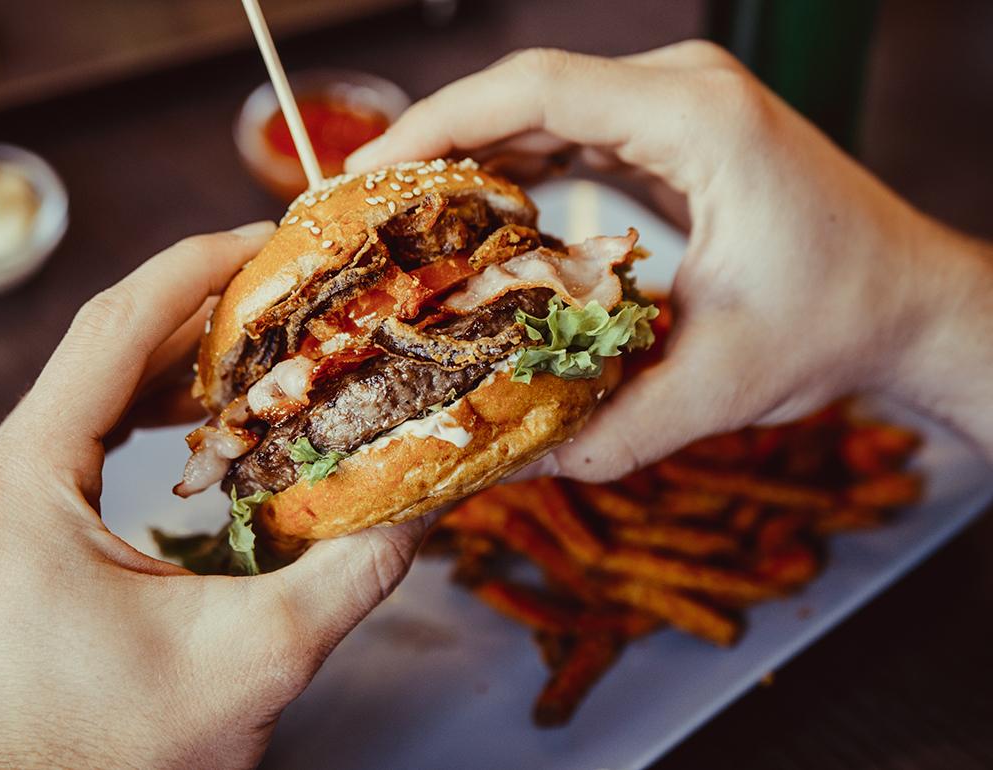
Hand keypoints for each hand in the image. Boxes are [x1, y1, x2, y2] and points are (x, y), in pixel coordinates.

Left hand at [0, 223, 429, 769]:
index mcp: (22, 492)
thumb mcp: (259, 659)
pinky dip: (141, 410)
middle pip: (97, 352)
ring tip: (257, 340)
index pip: (110, 333)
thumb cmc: (125, 760)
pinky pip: (73, 437)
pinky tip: (197, 413)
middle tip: (284, 286)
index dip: (195, 271)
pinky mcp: (0, 534)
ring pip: (83, 392)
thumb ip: (357, 571)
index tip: (266, 238)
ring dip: (171, 360)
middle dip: (196, 309)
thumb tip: (432, 498)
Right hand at [348, 44, 992, 474]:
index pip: (538, 91)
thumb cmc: (839, 322)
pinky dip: (517, 168)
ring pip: (545, 110)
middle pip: (528, 93)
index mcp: (698, 120)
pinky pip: (574, 133)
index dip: (441, 124)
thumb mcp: (717, 387)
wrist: (908, 303)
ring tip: (403, 217)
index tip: (371, 175)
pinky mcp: (674, 133)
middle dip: (439, 145)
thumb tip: (502, 464)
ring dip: (472, 156)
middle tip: (367, 210)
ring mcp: (680, 105)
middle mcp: (685, 90)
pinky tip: (476, 217)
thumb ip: (604, 429)